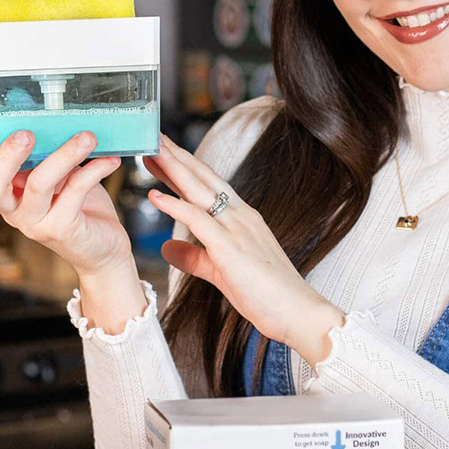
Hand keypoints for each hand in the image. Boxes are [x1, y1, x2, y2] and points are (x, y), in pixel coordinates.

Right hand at [0, 122, 130, 274]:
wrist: (103, 248)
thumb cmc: (78, 205)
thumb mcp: (58, 174)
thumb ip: (46, 153)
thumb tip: (49, 115)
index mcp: (6, 192)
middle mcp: (13, 209)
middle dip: (6, 156)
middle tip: (26, 133)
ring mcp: (35, 222)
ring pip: (39, 184)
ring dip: (64, 155)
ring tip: (87, 138)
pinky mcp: (61, 229)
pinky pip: (75, 192)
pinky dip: (93, 170)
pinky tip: (110, 160)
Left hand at [143, 133, 345, 365]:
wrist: (298, 312)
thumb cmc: (267, 294)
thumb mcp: (221, 271)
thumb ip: (194, 257)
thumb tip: (167, 248)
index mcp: (242, 217)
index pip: (208, 184)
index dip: (184, 166)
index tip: (162, 152)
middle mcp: (240, 215)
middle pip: (202, 176)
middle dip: (176, 155)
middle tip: (152, 136)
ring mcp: (236, 228)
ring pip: (198, 189)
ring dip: (172, 167)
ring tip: (150, 150)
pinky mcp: (229, 247)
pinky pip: (197, 219)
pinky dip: (174, 205)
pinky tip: (154, 194)